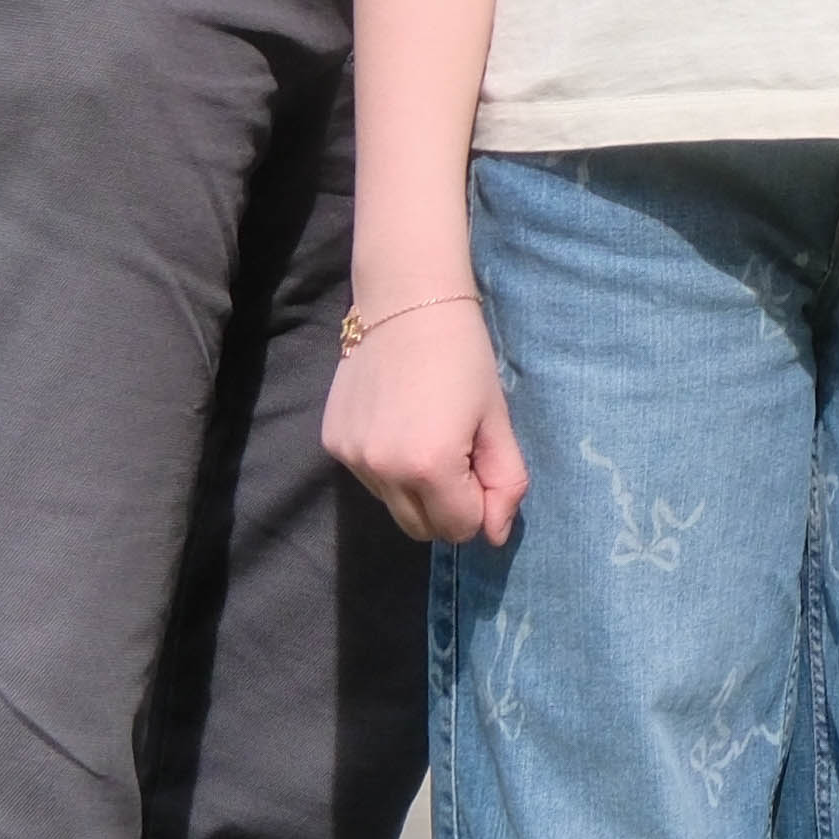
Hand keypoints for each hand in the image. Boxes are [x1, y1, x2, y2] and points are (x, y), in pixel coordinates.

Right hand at [323, 296, 525, 545]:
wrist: (405, 302)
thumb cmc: (463, 356)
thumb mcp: (496, 419)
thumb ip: (505, 482)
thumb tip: (495, 536)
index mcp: (430, 466)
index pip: (460, 528)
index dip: (480, 504)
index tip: (482, 464)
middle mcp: (383, 470)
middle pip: (422, 530)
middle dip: (448, 506)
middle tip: (459, 454)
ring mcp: (352, 458)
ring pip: (394, 507)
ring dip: (416, 489)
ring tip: (427, 432)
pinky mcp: (333, 443)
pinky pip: (369, 480)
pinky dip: (388, 466)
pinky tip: (398, 422)